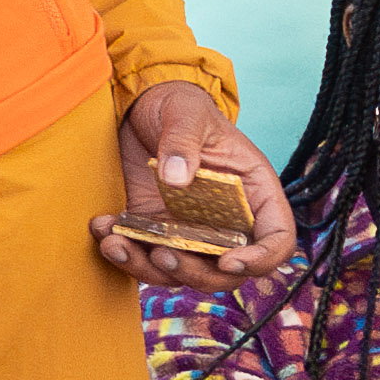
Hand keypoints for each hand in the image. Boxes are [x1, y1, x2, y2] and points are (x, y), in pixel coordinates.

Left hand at [111, 81, 290, 284]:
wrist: (140, 107)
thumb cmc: (178, 105)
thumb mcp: (185, 113)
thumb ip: (183, 141)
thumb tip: (177, 178)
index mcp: (253, 192)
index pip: (276, 239)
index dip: (261, 259)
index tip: (228, 261)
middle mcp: (227, 220)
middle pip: (227, 271)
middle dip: (196, 274)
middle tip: (164, 254)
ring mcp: (190, 229)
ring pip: (183, 272)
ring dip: (151, 270)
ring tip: (118, 244)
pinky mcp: (155, 230)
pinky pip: (145, 258)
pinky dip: (124, 254)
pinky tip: (103, 228)